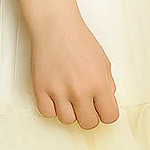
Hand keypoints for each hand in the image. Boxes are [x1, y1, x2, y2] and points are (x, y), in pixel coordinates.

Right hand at [30, 12, 119, 129]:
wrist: (56, 25)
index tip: (100, 108)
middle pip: (88, 124)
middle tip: (84, 103)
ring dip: (69, 111)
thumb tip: (105, 103)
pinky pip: (47, 113)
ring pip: (67, 121)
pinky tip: (55, 95)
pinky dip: (52, 108)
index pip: (109, 117)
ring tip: (68, 95)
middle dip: (88, 115)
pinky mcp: (40, 89)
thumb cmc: (80, 40)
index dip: (105, 113)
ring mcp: (59, 91)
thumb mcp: (103, 61)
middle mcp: (80, 91)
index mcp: (99, 83)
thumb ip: (107, 84)